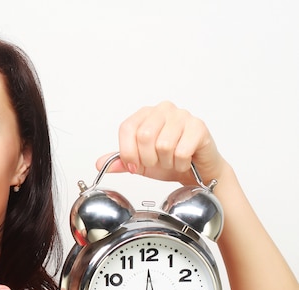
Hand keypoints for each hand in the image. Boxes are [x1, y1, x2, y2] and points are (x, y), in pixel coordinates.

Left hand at [96, 101, 226, 185]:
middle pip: (144, 136)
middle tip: (155, 163)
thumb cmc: (169, 161)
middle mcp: (163, 110)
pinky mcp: (199, 127)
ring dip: (165, 162)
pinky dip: (180, 164)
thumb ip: (120, 161)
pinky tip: (183, 162)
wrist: (197, 170)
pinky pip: (181, 151)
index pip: (127, 128)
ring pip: (163, 145)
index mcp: (146, 114)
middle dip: (147, 159)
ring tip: (171, 161)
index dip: (127, 151)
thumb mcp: (140, 163)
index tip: (133, 165)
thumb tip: (99, 163)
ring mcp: (182, 116)